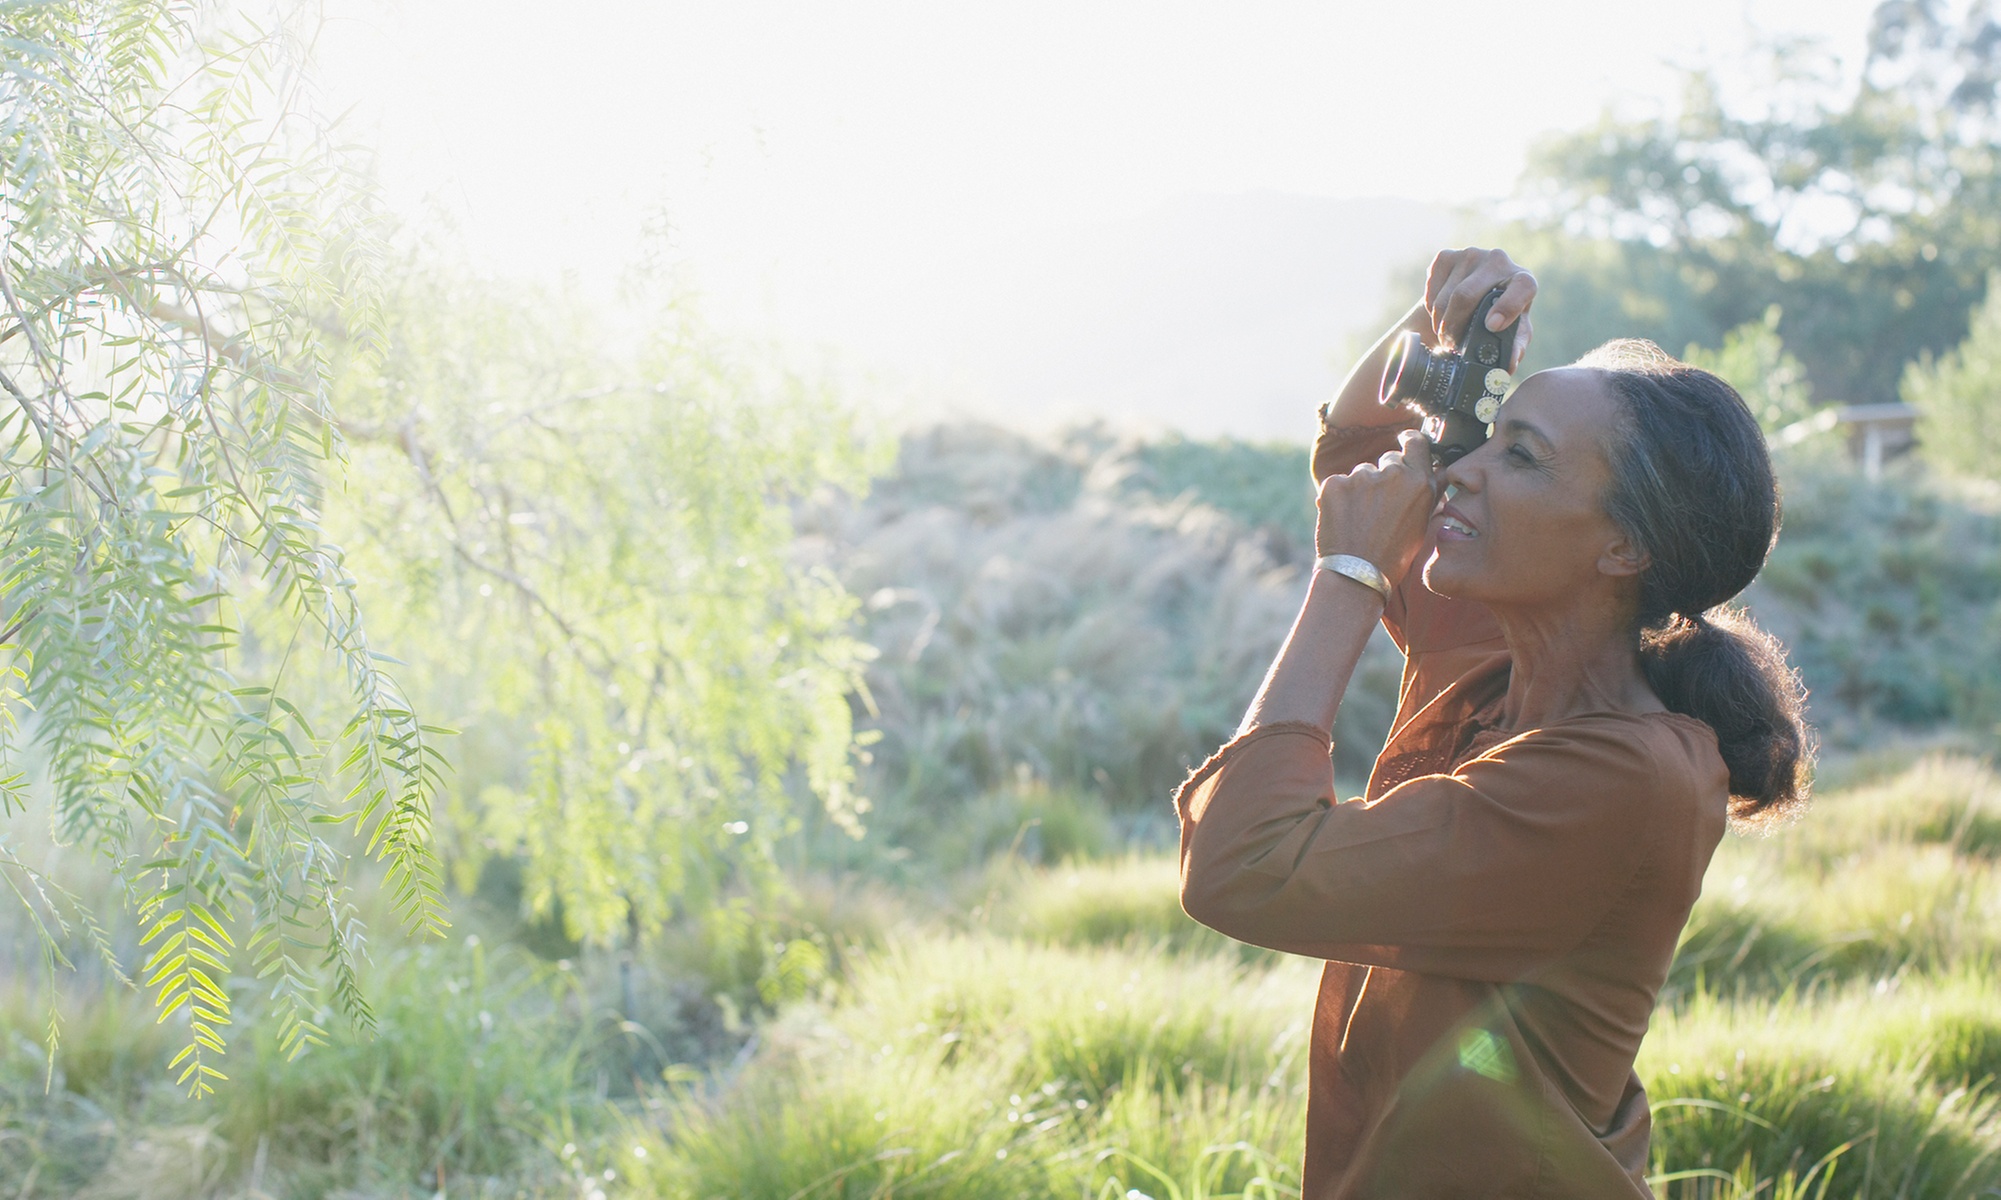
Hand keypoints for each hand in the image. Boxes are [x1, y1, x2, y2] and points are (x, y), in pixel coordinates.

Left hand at [1315, 429, 1439, 583]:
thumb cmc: (1394, 554)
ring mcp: (1361, 477)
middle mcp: (1392, 474)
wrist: (1358, 574)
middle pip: (1388, 460)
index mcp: (1419, 482)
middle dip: (1384, 476)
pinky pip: (1339, 483)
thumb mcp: (1422, 522)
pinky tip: (1344, 519)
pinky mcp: (1335, 484)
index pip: (1416, 443)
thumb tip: (1441, 469)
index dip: (1409, 441)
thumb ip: (1431, 491)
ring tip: (1361, 519)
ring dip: (1360, 489)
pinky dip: (1339, 498)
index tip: (1404, 441)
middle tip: (1379, 506)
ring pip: (1361, 473)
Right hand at [1423, 247, 1536, 370]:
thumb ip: (1513, 349)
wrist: (1474, 296)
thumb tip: (1509, 365)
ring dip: (1440, 322)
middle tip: (1451, 346)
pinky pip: (1431, 287)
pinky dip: (1431, 307)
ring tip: (1446, 335)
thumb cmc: (1499, 319)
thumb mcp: (1510, 335)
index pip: (1522, 287)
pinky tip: (1440, 314)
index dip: (1507, 306)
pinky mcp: (1447, 256)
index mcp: (1523, 280)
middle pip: (1466, 295)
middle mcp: (1499, 260)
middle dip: (1454, 327)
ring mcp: (1471, 255)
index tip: (1492, 326)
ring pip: (1445, 296)